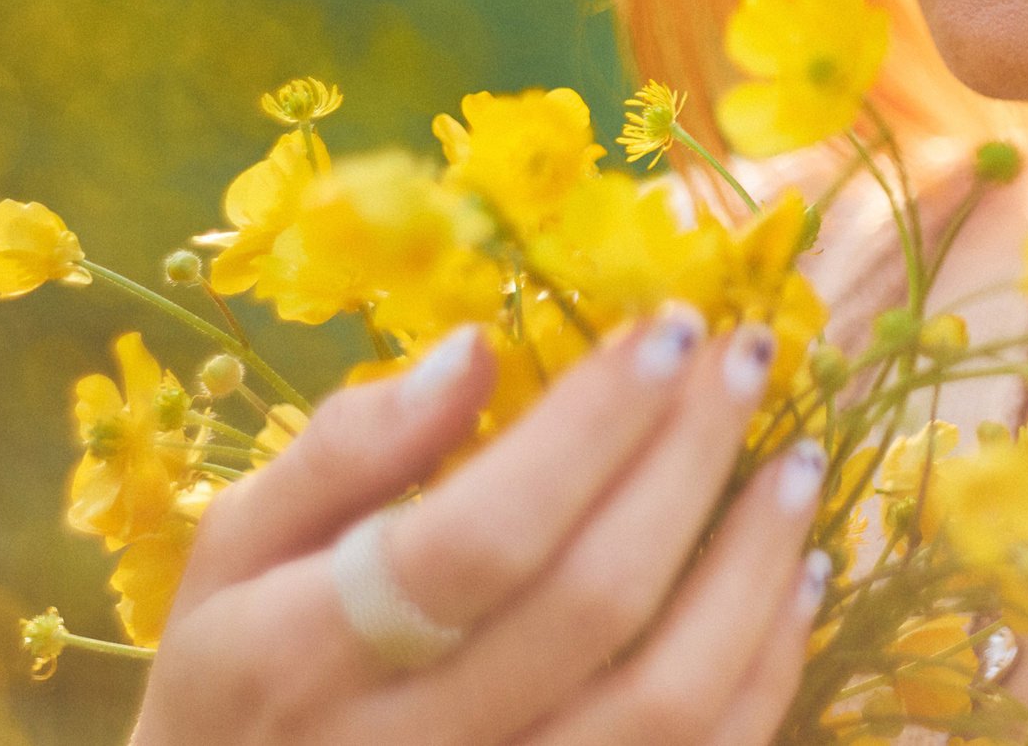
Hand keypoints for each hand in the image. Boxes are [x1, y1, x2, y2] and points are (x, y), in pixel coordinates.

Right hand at [129, 306, 828, 745]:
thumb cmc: (242, 677)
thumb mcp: (235, 554)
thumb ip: (344, 450)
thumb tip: (476, 349)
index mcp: (298, 654)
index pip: (480, 534)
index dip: (592, 426)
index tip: (670, 327)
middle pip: (591, 603)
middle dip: (690, 461)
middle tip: (748, 360)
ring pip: (668, 700)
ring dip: (753, 567)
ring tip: (792, 463)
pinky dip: (768, 667)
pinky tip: (793, 577)